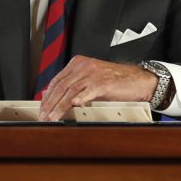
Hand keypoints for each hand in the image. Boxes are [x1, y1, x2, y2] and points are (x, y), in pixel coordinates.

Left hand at [38, 55, 157, 120]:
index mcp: (79, 63)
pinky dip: (79, 99)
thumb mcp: (93, 79)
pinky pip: (87, 91)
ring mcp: (93, 74)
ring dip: (59, 107)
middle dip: (49, 104)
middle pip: (61, 86)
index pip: (57, 80)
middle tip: (43, 116)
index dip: (47, 96)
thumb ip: (77, 86)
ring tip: (52, 117)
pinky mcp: (103, 82)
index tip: (42, 108)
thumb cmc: (117, 82)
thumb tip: (60, 101)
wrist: (139, 80)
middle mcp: (84, 66)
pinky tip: (73, 106)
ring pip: (70, 91)